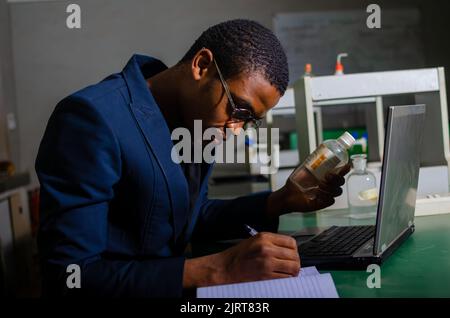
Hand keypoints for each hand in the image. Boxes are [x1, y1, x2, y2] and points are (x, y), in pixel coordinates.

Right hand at [183, 232, 299, 287]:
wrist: (226, 268)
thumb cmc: (239, 255)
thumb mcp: (255, 240)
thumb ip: (272, 242)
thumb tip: (289, 250)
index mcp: (265, 237)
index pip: (291, 242)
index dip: (294, 250)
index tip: (291, 255)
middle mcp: (267, 248)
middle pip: (294, 256)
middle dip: (295, 262)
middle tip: (291, 266)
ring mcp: (267, 262)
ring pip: (293, 268)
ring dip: (293, 272)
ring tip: (288, 273)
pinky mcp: (266, 276)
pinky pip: (286, 278)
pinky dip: (287, 279)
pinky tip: (281, 277)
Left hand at [267, 163, 350, 216]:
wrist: (288, 194)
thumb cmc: (295, 182)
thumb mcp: (303, 169)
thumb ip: (311, 161)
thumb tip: (318, 153)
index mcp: (325, 176)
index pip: (339, 172)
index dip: (345, 169)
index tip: (347, 165)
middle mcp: (328, 185)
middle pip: (341, 181)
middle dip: (337, 178)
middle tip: (327, 175)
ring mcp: (327, 194)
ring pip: (338, 191)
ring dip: (329, 187)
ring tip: (318, 185)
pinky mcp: (323, 203)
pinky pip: (331, 200)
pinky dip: (325, 196)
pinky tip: (316, 194)